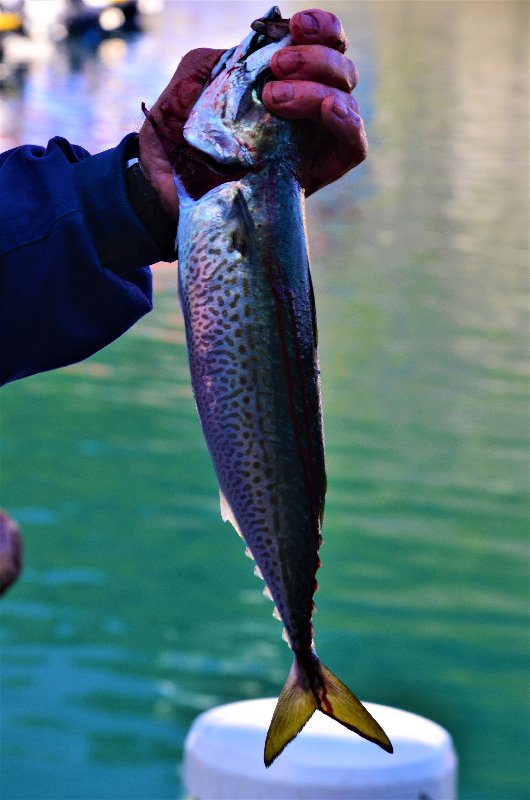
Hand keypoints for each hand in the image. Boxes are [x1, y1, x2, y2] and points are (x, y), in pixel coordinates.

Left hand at [139, 8, 365, 217]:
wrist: (161, 190)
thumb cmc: (175, 138)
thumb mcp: (192, 83)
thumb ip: (226, 60)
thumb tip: (262, 47)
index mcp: (281, 80)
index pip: (321, 45)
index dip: (321, 29)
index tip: (296, 27)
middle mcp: (304, 110)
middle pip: (341, 70)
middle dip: (316, 58)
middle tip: (278, 66)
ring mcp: (312, 144)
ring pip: (346, 102)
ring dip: (320, 90)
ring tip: (276, 98)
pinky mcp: (314, 176)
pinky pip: (353, 148)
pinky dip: (347, 124)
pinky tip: (327, 111)